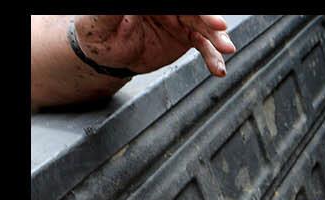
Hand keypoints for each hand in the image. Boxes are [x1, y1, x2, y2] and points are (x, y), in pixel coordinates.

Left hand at [72, 15, 236, 76]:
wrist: (106, 58)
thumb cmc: (98, 35)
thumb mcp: (101, 22)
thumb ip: (114, 11)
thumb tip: (129, 8)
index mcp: (150, 2)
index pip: (173, 2)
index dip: (191, 8)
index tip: (203, 16)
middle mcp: (168, 8)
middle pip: (193, 11)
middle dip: (209, 19)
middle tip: (220, 27)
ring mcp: (178, 21)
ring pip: (203, 27)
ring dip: (217, 39)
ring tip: (226, 50)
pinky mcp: (185, 38)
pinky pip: (203, 47)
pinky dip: (213, 58)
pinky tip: (219, 69)